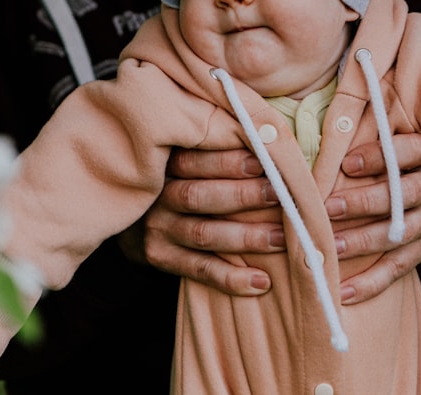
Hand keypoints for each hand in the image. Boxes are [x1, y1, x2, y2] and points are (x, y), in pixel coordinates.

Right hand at [141, 148, 284, 295]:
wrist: (139, 219)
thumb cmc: (185, 179)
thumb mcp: (191, 159)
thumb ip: (220, 149)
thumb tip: (272, 139)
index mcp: (167, 164)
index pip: (194, 160)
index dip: (229, 161)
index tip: (264, 161)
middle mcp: (159, 196)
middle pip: (199, 196)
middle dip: (242, 196)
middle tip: (279, 195)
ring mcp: (157, 229)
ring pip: (203, 234)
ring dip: (246, 237)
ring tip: (281, 239)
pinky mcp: (160, 258)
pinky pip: (199, 270)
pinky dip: (231, 278)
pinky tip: (261, 281)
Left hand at [330, 133, 420, 304]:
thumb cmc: (411, 163)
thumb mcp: (406, 143)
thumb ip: (376, 132)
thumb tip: (333, 115)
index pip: (408, 151)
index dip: (378, 157)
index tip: (347, 163)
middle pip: (400, 195)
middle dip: (362, 202)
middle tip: (327, 207)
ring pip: (398, 233)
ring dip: (362, 242)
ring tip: (330, 248)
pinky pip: (398, 268)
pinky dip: (371, 283)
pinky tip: (343, 292)